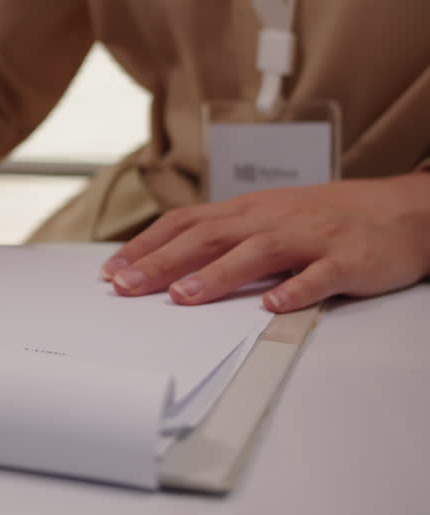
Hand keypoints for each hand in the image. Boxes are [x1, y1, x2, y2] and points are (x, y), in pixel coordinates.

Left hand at [101, 174, 429, 311]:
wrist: (403, 210)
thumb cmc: (327, 218)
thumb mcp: (268, 218)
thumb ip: (224, 238)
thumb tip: (167, 263)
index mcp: (248, 211)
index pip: (185, 224)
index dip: (147, 246)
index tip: (113, 270)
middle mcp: (271, 219)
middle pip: (207, 238)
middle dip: (162, 262)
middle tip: (126, 287)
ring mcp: (310, 237)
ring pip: (255, 253)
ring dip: (216, 275)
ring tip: (182, 297)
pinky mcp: (347, 259)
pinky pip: (319, 276)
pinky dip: (295, 289)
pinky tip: (272, 305)